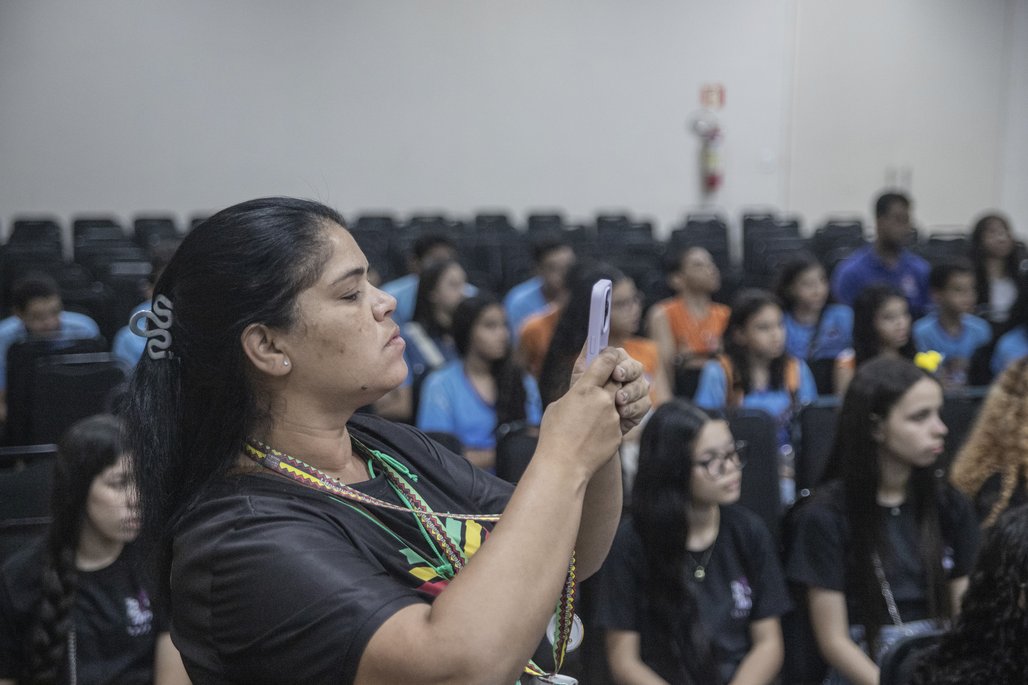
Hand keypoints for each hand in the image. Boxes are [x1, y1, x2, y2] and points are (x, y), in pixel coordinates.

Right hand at [538, 348, 626, 479]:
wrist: (564, 465)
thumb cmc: (554, 435)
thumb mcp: (557, 406)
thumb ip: (575, 394)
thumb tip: (583, 391)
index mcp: (584, 388)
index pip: (607, 360)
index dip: (611, 355)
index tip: (611, 354)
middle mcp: (603, 400)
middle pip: (617, 380)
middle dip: (613, 380)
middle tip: (605, 383)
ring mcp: (613, 417)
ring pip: (618, 403)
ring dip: (609, 406)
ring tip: (591, 419)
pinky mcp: (619, 433)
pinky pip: (617, 423)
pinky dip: (607, 426)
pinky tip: (593, 435)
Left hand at [570, 346, 650, 434]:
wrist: (587, 424)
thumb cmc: (583, 397)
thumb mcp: (580, 376)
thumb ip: (587, 357)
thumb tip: (591, 336)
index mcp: (613, 362)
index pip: (620, 355)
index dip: (619, 362)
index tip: (615, 372)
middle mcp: (628, 372)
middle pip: (636, 367)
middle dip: (628, 376)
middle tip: (618, 388)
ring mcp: (636, 388)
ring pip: (642, 385)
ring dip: (630, 395)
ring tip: (618, 404)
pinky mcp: (641, 406)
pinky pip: (645, 404)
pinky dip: (634, 409)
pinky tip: (622, 413)